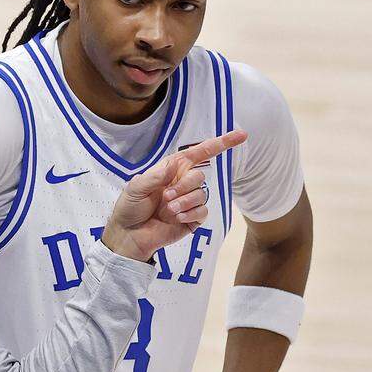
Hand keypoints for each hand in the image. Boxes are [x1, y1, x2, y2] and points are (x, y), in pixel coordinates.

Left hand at [101, 130, 246, 261]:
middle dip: (184, 186)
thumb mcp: (135, 187)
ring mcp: (189, 201)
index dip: (221, 143)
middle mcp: (183, 183)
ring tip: (167, 211)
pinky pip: (202, 212)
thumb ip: (154, 176)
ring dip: (184, 203)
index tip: (242, 135)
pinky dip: (189, 214)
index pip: (200, 153)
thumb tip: (173, 166)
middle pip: (200, 176)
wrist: (129, 235)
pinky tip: (175, 219)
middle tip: (166, 197)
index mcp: (172, 169)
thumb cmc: (130, 207)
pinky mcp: (193, 218)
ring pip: (201, 195)